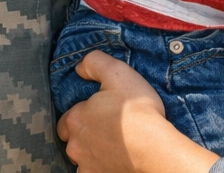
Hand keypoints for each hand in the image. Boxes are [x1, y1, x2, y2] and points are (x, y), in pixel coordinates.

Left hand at [57, 51, 216, 172]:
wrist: (155, 149)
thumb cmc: (136, 110)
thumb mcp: (117, 72)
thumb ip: (94, 62)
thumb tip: (80, 67)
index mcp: (76, 118)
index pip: (68, 117)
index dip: (83, 112)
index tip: (99, 111)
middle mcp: (75, 145)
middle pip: (72, 139)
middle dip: (83, 134)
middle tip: (104, 128)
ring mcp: (86, 166)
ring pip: (83, 158)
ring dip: (92, 152)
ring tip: (113, 145)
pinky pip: (93, 172)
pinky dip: (101, 167)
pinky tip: (115, 160)